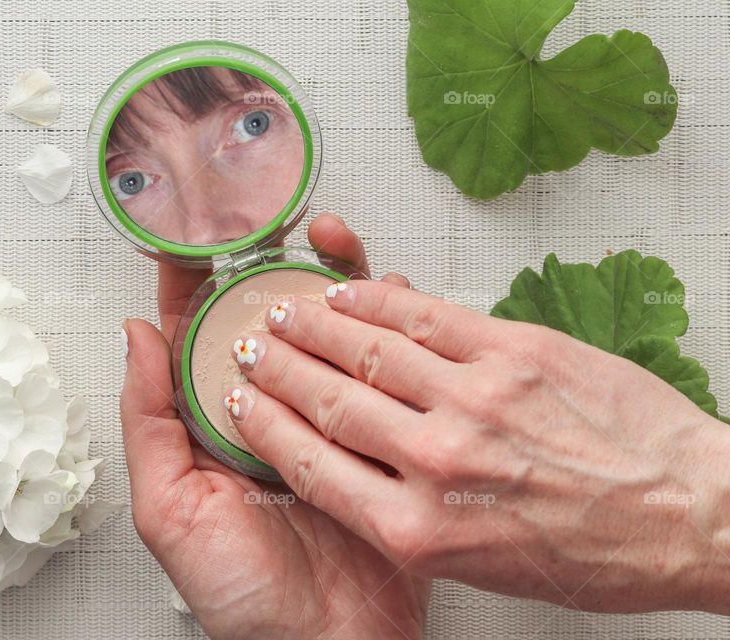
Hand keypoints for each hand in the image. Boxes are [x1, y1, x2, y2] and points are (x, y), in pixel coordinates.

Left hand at [121, 215, 428, 638]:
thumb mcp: (172, 513)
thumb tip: (136, 334)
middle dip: (266, 261)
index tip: (191, 227)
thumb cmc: (244, 597)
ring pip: (322, 334)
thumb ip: (149, 423)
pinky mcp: (374, 432)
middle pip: (262, 321)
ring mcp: (322, 418)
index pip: (196, 334)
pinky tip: (384, 297)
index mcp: (212, 424)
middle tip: (273, 210)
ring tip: (329, 239)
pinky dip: (382, 328)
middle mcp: (266, 411)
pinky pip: (377, 367)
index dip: (192, 279)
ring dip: (326, 283)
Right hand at [224, 278, 729, 614]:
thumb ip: (402, 517)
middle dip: (275, 366)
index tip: (239, 402)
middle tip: (250, 346)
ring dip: (314, 324)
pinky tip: (350, 293)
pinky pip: (424, 316)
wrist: (689, 515)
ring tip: (285, 312)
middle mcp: (437, 462)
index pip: (309, 464)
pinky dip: (376, 300)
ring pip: (366, 348)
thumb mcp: (475, 564)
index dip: (262, 424)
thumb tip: (353, 468)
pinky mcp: (513, 351)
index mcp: (418, 529)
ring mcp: (475, 399)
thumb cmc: (594, 551)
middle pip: (326, 399)